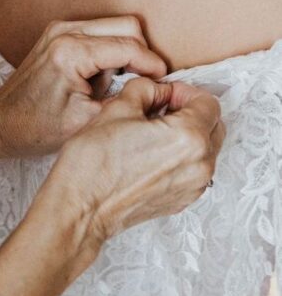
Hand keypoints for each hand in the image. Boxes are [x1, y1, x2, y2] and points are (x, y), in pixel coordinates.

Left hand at [0, 17, 165, 157]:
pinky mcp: (59, 32)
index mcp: (72, 52)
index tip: (164, 84)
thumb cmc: (37, 127)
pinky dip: (112, 49)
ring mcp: (61, 28)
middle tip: (147, 82)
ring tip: (124, 83)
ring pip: (115, 25)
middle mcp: (65, 31)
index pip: (129, 46)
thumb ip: (124, 100)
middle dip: (143, 54)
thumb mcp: (87, 121)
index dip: (153, 65)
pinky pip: (100, 31)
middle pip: (127, 25)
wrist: (1, 122)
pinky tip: (107, 77)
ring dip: (127, 51)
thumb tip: (155, 90)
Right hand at [47, 77, 224, 244]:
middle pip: (214, 125)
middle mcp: (201, 165)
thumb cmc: (95, 159)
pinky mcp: (183, 201)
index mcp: (189, 137)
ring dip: (189, 134)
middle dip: (191, 111)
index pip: (208, 102)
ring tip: (154, 132)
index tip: (162, 94)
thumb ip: (147, 88)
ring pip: (207, 148)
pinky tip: (152, 153)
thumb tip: (160, 91)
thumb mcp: (119, 106)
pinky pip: (195, 169)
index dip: (184, 91)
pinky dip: (183, 156)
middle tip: (160, 108)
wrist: (82, 207)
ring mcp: (194, 187)